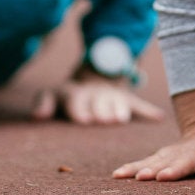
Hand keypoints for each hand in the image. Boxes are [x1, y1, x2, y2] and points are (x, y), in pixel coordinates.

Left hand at [31, 74, 164, 125]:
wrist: (95, 75)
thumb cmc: (70, 95)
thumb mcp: (54, 94)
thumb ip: (43, 103)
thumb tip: (37, 116)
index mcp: (75, 92)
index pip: (75, 99)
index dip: (79, 108)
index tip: (83, 119)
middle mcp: (94, 92)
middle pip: (97, 102)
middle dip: (100, 110)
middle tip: (104, 119)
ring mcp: (112, 95)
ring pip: (117, 102)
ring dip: (119, 110)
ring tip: (121, 119)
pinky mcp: (127, 99)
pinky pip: (138, 105)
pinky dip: (148, 111)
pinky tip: (158, 117)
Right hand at [113, 120, 194, 181]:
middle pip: (186, 160)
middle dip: (175, 168)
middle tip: (162, 177)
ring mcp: (178, 151)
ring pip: (162, 159)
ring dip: (149, 168)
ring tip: (137, 177)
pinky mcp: (163, 155)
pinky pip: (145, 161)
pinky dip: (131, 167)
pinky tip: (117, 176)